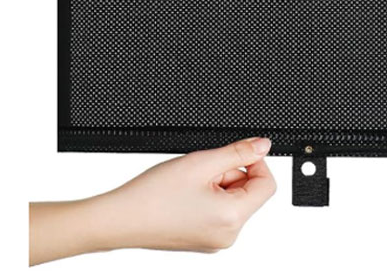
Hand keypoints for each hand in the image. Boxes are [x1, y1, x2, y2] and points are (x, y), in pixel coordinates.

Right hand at [29, 137, 275, 264]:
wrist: (119, 219)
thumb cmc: (152, 196)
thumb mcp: (202, 162)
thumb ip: (238, 152)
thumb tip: (263, 145)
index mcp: (232, 219)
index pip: (267, 185)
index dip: (255, 162)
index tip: (238, 151)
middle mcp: (227, 236)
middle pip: (249, 192)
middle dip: (230, 173)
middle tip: (203, 169)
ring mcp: (214, 241)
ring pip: (232, 199)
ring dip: (218, 183)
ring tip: (190, 182)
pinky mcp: (202, 239)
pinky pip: (218, 210)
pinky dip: (208, 196)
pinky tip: (185, 193)